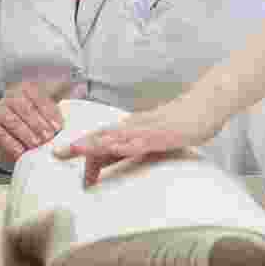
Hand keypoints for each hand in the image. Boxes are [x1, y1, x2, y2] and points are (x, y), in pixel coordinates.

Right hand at [0, 78, 83, 167]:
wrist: (14, 133)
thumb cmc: (37, 119)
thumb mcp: (49, 106)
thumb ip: (63, 96)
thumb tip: (80, 87)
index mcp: (28, 88)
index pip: (39, 98)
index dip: (49, 113)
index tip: (59, 127)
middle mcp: (12, 95)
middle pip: (25, 108)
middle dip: (38, 124)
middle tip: (49, 137)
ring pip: (12, 120)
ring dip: (26, 133)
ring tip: (37, 144)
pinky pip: (0, 134)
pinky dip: (11, 144)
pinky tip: (21, 152)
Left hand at [52, 98, 221, 187]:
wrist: (207, 104)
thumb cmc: (181, 123)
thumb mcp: (153, 138)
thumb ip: (130, 147)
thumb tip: (107, 161)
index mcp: (132, 127)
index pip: (103, 138)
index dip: (82, 146)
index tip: (59, 155)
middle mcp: (137, 125)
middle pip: (104, 136)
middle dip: (80, 145)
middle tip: (57, 153)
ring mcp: (150, 128)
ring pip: (120, 136)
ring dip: (97, 143)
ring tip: (77, 149)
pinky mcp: (165, 133)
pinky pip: (143, 139)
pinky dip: (128, 143)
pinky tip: (116, 148)